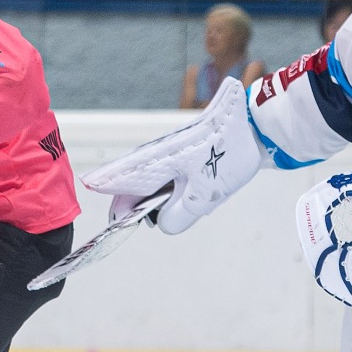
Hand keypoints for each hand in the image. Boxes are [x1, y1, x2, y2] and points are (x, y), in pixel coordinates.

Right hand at [82, 76, 263, 234]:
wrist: (252, 128)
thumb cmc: (227, 155)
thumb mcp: (206, 194)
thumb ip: (180, 214)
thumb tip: (162, 223)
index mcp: (157, 160)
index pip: (120, 177)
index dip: (106, 191)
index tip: (99, 206)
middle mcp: (155, 156)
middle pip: (130, 184)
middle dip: (131, 206)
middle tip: (134, 222)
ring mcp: (165, 156)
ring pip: (146, 183)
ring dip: (153, 200)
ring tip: (176, 207)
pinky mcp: (176, 158)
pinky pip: (161, 179)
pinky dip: (166, 192)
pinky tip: (185, 198)